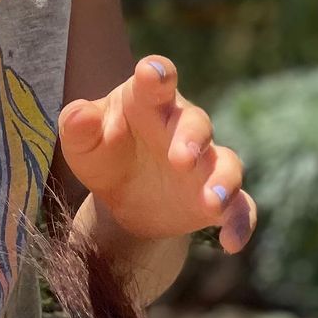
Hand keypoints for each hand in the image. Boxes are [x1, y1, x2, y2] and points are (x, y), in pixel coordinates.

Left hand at [59, 55, 256, 253]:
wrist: (122, 197)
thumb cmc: (103, 152)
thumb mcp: (81, 142)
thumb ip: (77, 125)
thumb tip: (79, 114)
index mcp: (149, 101)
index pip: (156, 79)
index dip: (156, 74)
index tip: (153, 74)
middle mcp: (184, 126)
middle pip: (196, 124)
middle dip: (192, 139)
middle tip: (181, 159)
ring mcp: (206, 163)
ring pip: (227, 164)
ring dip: (223, 181)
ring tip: (213, 201)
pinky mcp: (218, 198)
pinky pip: (240, 207)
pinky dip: (240, 222)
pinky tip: (232, 243)